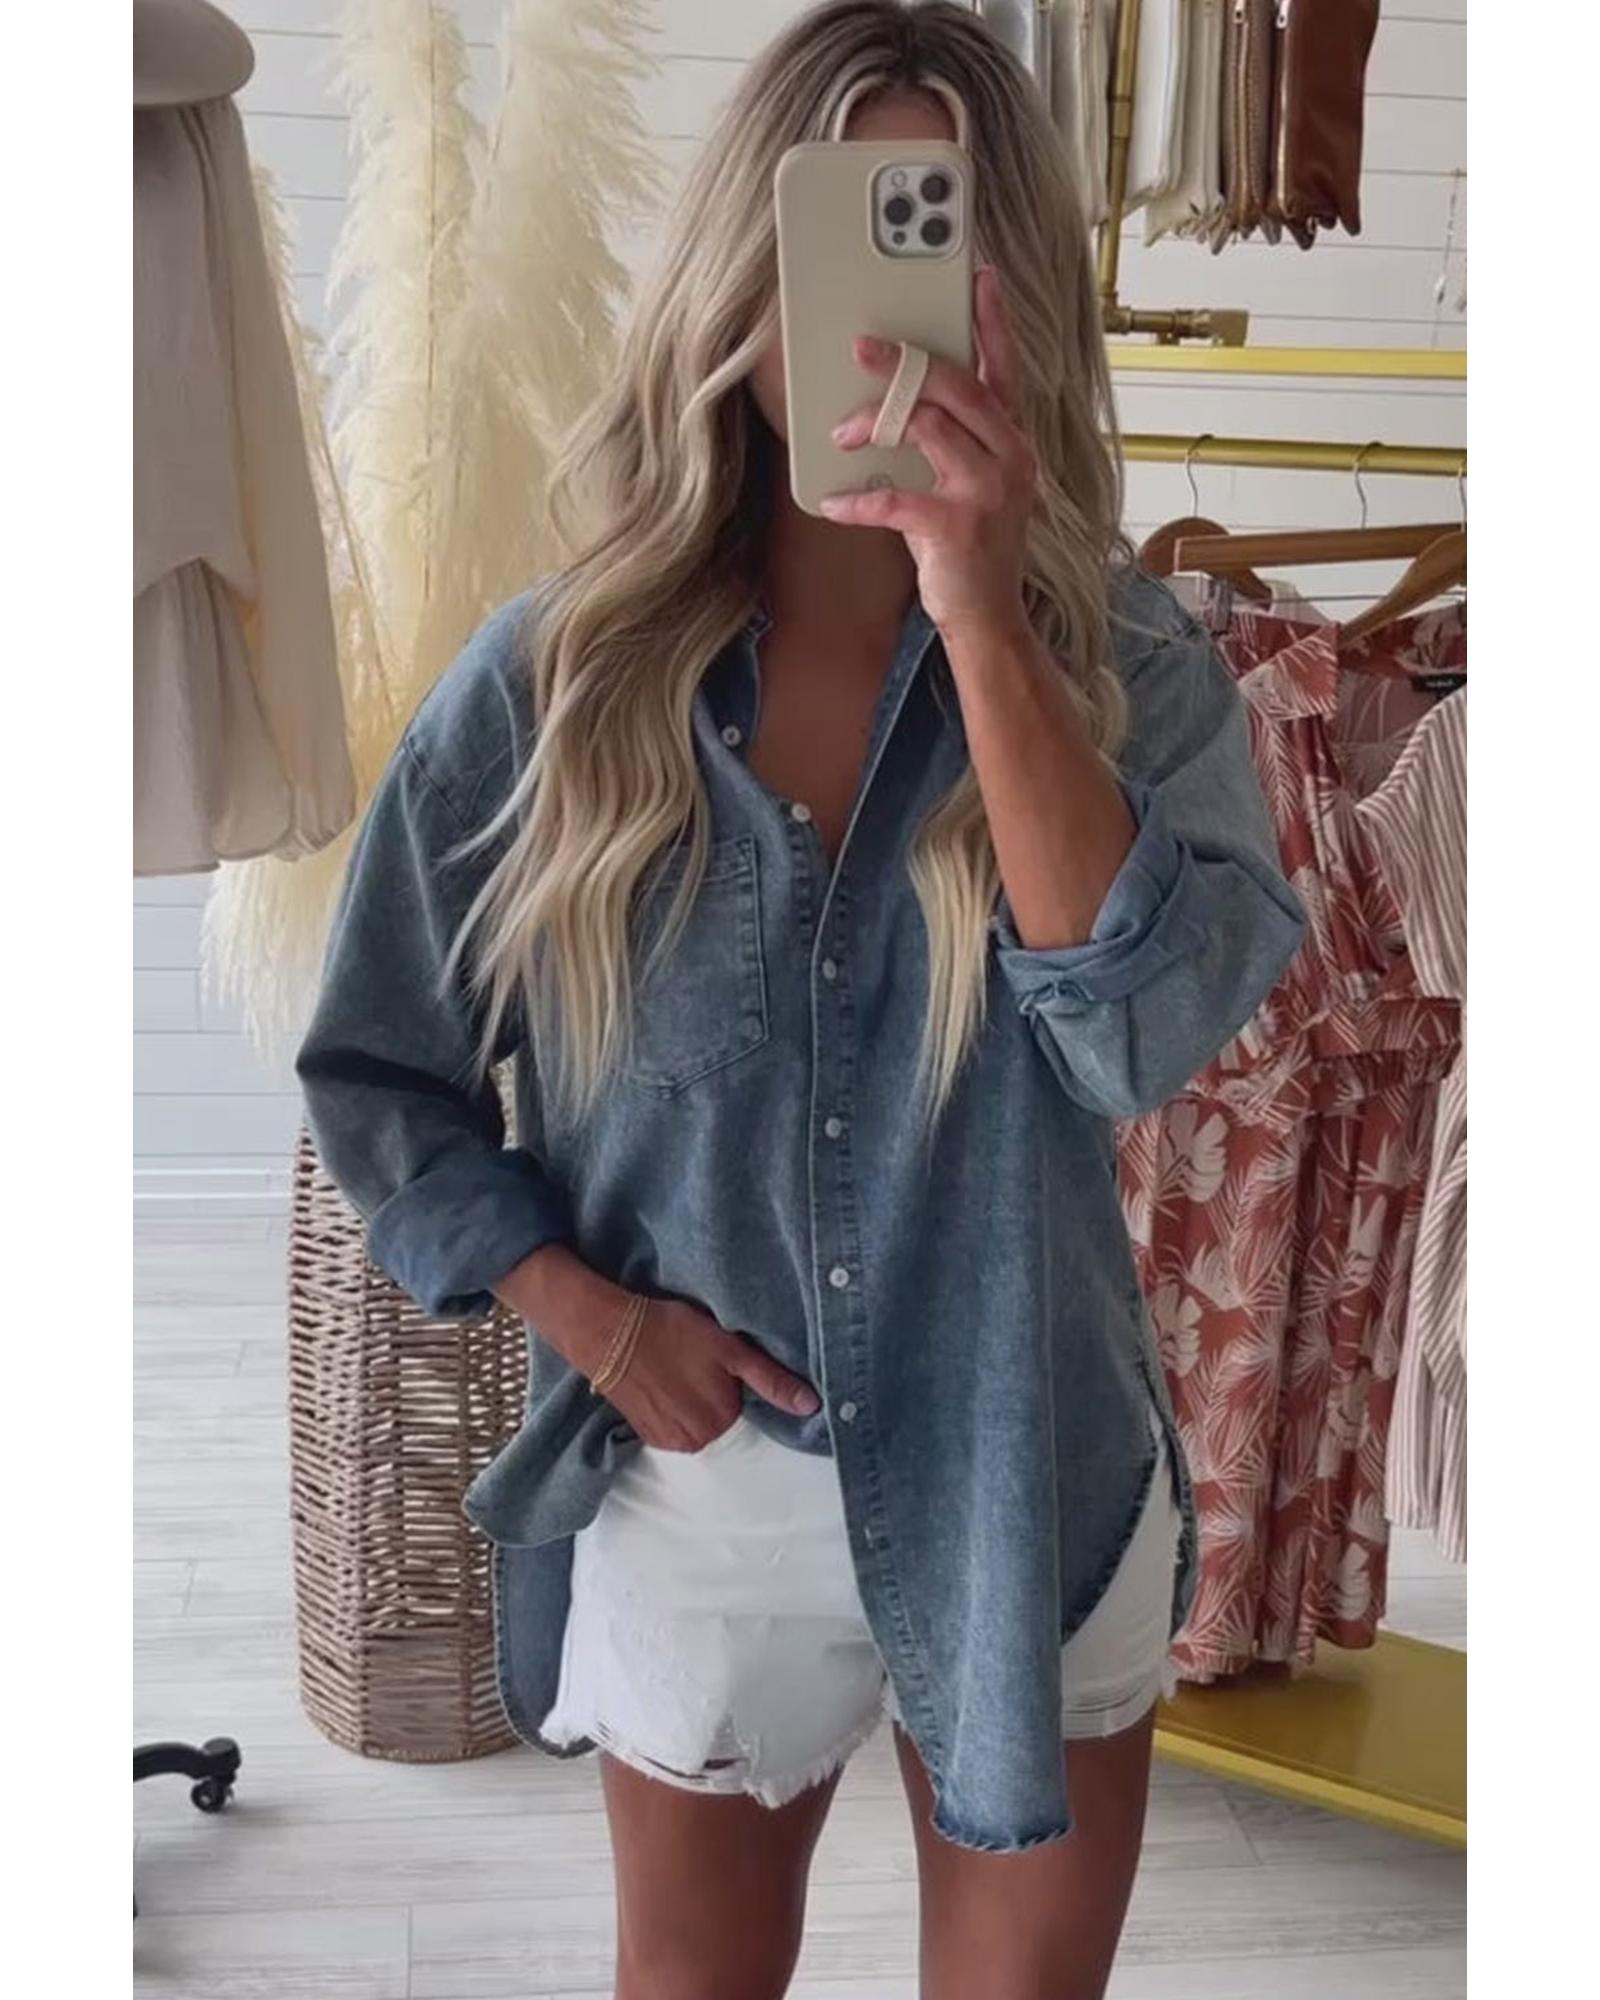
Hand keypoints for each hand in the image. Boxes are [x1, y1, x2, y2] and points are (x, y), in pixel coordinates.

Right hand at [584, 1289, 822, 1452]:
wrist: (608, 1332)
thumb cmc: (672, 1331)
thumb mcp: (730, 1349)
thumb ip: (772, 1380)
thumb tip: (812, 1406)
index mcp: (723, 1420)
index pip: (743, 1404)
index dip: (732, 1379)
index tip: (716, 1361)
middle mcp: (697, 1441)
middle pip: (719, 1417)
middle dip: (712, 1392)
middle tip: (694, 1361)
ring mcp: (668, 1442)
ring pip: (695, 1422)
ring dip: (690, 1401)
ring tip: (675, 1369)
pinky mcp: (646, 1436)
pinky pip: (672, 1426)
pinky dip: (670, 1408)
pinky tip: (660, 1382)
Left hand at [819, 264, 1037, 645]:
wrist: (987, 617)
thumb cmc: (968, 547)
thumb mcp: (968, 483)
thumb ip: (949, 439)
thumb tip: (894, 400)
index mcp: (1013, 441)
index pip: (1006, 368)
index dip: (992, 320)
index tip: (979, 276)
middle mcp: (1010, 458)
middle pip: (958, 386)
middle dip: (906, 360)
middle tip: (861, 346)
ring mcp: (988, 493)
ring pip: (929, 427)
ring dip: (876, 423)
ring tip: (841, 434)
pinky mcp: (958, 529)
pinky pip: (897, 499)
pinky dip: (858, 500)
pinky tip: (834, 502)